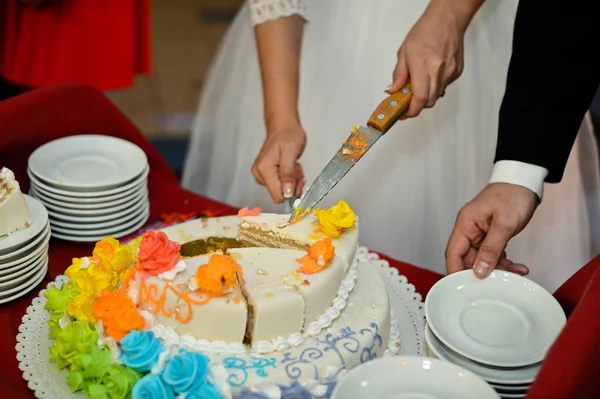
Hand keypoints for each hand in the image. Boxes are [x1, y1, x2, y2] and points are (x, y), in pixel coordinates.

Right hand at [251, 125, 305, 202]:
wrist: (283, 127)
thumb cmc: (288, 135)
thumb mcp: (291, 152)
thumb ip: (288, 173)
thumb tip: (287, 192)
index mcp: (264, 169)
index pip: (277, 195)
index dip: (291, 192)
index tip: (299, 181)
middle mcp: (259, 174)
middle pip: (280, 193)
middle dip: (293, 185)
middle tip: (297, 170)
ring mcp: (261, 174)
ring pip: (282, 189)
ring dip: (292, 181)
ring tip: (294, 166)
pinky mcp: (265, 174)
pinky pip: (280, 184)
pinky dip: (289, 178)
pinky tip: (290, 167)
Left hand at [387, 1, 467, 117]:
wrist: (447, 19)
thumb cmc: (426, 31)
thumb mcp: (404, 52)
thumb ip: (399, 74)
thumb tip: (393, 90)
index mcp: (422, 66)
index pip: (418, 99)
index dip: (410, 111)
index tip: (403, 113)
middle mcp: (438, 71)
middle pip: (428, 102)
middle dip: (417, 106)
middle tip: (407, 101)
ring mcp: (450, 72)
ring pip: (437, 96)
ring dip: (426, 96)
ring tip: (419, 84)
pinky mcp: (457, 72)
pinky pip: (444, 87)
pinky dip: (435, 86)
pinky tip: (431, 75)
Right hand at [445, 183, 538, 277]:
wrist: (525, 181)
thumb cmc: (512, 195)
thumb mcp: (504, 224)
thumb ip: (491, 249)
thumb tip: (479, 271)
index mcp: (465, 224)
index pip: (453, 253)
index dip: (455, 272)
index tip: (461, 289)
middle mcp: (469, 230)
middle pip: (467, 259)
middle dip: (481, 273)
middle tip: (495, 285)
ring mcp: (480, 233)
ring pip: (482, 259)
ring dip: (497, 269)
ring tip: (514, 275)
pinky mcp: (491, 235)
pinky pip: (494, 254)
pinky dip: (505, 262)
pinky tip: (518, 268)